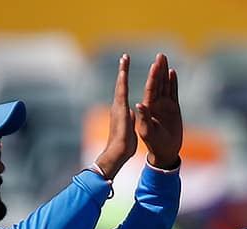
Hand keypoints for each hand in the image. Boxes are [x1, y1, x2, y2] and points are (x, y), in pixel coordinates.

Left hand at [93, 54, 137, 178]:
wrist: (117, 153)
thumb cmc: (124, 143)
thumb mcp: (128, 130)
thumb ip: (129, 118)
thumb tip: (130, 111)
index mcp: (120, 108)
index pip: (122, 87)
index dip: (124, 74)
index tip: (125, 62)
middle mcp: (118, 106)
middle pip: (120, 84)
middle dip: (123, 70)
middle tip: (125, 57)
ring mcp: (119, 110)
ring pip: (121, 89)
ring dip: (123, 76)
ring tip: (125, 66)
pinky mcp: (121, 114)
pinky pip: (124, 97)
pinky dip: (125, 87)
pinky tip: (126, 86)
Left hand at [136, 53, 182, 168]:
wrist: (164, 152)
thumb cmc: (152, 144)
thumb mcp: (146, 131)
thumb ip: (143, 117)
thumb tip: (140, 104)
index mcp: (147, 107)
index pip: (150, 88)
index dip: (152, 76)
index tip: (154, 65)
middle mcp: (155, 104)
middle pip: (157, 83)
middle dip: (158, 69)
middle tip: (160, 55)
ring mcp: (164, 106)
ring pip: (165, 85)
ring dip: (165, 72)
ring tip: (165, 59)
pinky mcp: (173, 109)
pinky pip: (173, 93)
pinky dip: (173, 83)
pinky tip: (173, 73)